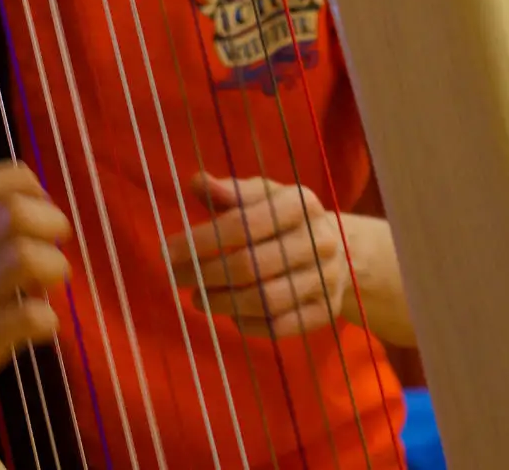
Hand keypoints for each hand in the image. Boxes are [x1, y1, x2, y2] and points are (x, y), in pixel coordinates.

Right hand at [0, 162, 69, 422]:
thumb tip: (20, 242)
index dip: (28, 188)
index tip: (34, 212)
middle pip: (18, 211)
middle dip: (50, 225)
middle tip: (46, 253)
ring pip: (26, 256)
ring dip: (51, 270)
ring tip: (40, 291)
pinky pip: (29, 318)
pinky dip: (44, 322)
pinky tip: (31, 331)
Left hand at [167, 172, 345, 338]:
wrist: (340, 251)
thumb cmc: (284, 218)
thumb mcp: (262, 195)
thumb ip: (229, 191)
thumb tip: (196, 182)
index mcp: (300, 204)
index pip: (242, 224)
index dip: (201, 240)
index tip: (168, 252)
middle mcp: (319, 240)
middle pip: (250, 265)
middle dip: (205, 274)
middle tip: (176, 277)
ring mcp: (326, 279)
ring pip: (264, 300)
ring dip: (222, 302)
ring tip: (197, 298)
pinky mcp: (325, 312)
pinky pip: (279, 327)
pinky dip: (247, 324)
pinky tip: (229, 315)